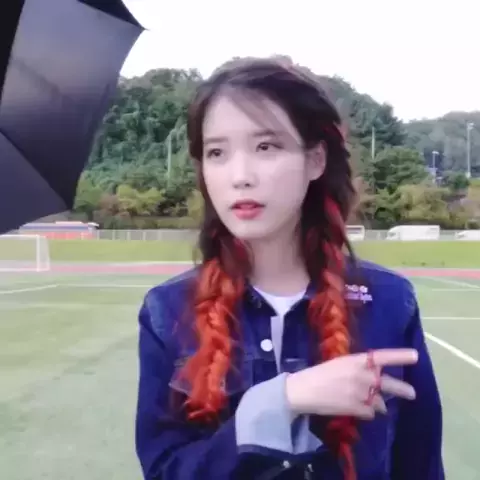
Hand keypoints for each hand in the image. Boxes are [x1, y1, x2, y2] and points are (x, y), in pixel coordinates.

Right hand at [285, 348, 417, 419]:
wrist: (304, 390)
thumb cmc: (319, 373)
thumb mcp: (340, 364)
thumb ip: (358, 370)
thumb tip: (373, 381)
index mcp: (357, 360)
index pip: (383, 356)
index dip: (400, 356)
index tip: (415, 356)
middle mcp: (362, 376)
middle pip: (389, 383)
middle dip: (402, 389)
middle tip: (412, 393)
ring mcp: (361, 393)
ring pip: (380, 402)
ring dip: (378, 403)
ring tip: (373, 405)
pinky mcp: (357, 408)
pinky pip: (370, 412)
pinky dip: (366, 412)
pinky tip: (356, 409)